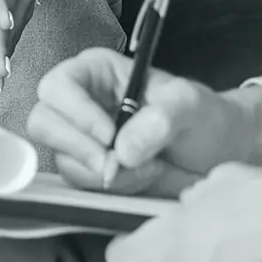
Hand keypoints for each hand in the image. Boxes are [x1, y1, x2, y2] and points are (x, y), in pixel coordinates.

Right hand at [26, 47, 249, 197]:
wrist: (217, 154)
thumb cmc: (203, 116)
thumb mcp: (190, 105)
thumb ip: (161, 117)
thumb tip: (123, 148)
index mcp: (98, 72)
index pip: (60, 85)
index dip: (76, 111)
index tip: (108, 135)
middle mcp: (82, 103)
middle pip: (44, 122)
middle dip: (78, 148)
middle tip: (114, 164)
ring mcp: (83, 140)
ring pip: (61, 160)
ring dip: (99, 174)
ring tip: (144, 168)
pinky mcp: (90, 172)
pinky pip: (79, 186)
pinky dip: (108, 190)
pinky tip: (140, 179)